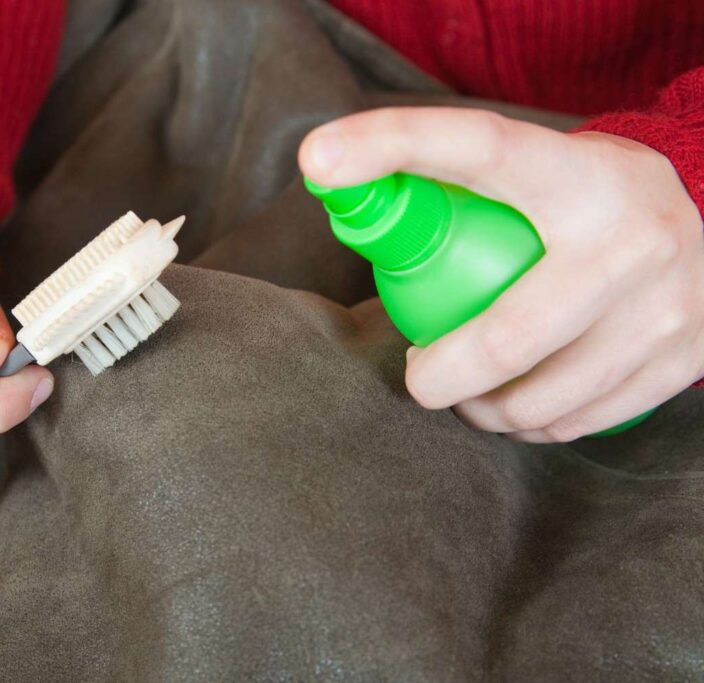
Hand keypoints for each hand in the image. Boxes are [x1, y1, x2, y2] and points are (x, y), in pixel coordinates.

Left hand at [300, 107, 703, 441]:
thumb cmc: (589, 204)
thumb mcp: (543, 170)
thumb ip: (465, 186)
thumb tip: (348, 199)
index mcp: (575, 175)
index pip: (475, 147)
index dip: (392, 144)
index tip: (320, 157)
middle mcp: (629, 238)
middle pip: (506, 339)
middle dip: (439, 377)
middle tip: (419, 377)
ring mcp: (664, 306)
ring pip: (539, 400)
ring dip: (484, 412)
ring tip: (469, 396)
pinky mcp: (686, 361)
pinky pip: (579, 422)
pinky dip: (534, 426)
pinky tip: (522, 407)